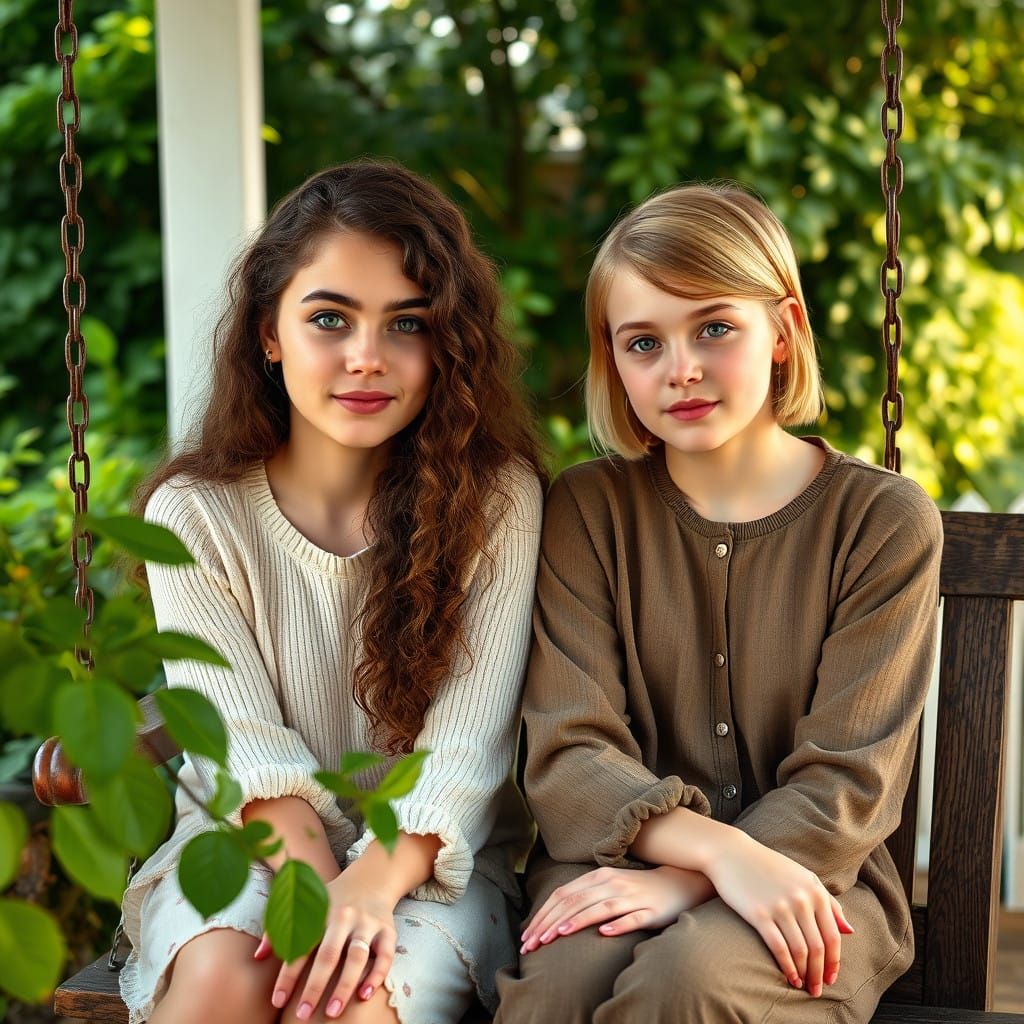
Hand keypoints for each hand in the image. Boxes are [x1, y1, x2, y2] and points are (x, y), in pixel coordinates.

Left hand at [254, 872, 396, 1019]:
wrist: (372, 879)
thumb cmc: (332, 900)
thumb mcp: (307, 904)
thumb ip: (280, 928)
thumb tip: (258, 957)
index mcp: (321, 912)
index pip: (301, 947)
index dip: (288, 975)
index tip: (277, 1001)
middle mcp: (345, 917)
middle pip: (329, 954)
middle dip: (315, 986)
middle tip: (302, 1014)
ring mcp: (368, 923)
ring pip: (357, 956)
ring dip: (345, 985)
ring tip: (333, 1012)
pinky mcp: (388, 930)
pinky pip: (385, 955)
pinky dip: (377, 975)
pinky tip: (365, 995)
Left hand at [519, 865, 714, 953]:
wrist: (677, 882)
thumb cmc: (636, 888)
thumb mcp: (607, 885)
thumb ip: (584, 895)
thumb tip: (553, 914)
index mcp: (598, 876)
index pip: (562, 895)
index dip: (542, 915)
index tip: (526, 936)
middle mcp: (611, 883)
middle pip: (574, 902)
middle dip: (550, 923)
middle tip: (532, 944)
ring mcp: (631, 897)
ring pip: (598, 908)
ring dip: (576, 922)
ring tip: (557, 936)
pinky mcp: (649, 911)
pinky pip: (630, 918)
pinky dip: (616, 925)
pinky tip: (603, 934)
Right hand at [706, 833, 853, 997]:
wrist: (731, 853)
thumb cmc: (768, 866)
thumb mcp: (802, 877)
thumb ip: (828, 902)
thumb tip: (849, 931)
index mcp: (815, 891)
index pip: (833, 935)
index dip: (834, 961)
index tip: (831, 977)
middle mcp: (801, 899)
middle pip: (818, 947)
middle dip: (820, 973)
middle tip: (818, 990)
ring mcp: (780, 907)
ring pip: (801, 951)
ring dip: (805, 974)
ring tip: (804, 986)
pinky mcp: (759, 914)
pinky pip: (779, 948)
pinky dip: (787, 967)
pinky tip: (789, 977)